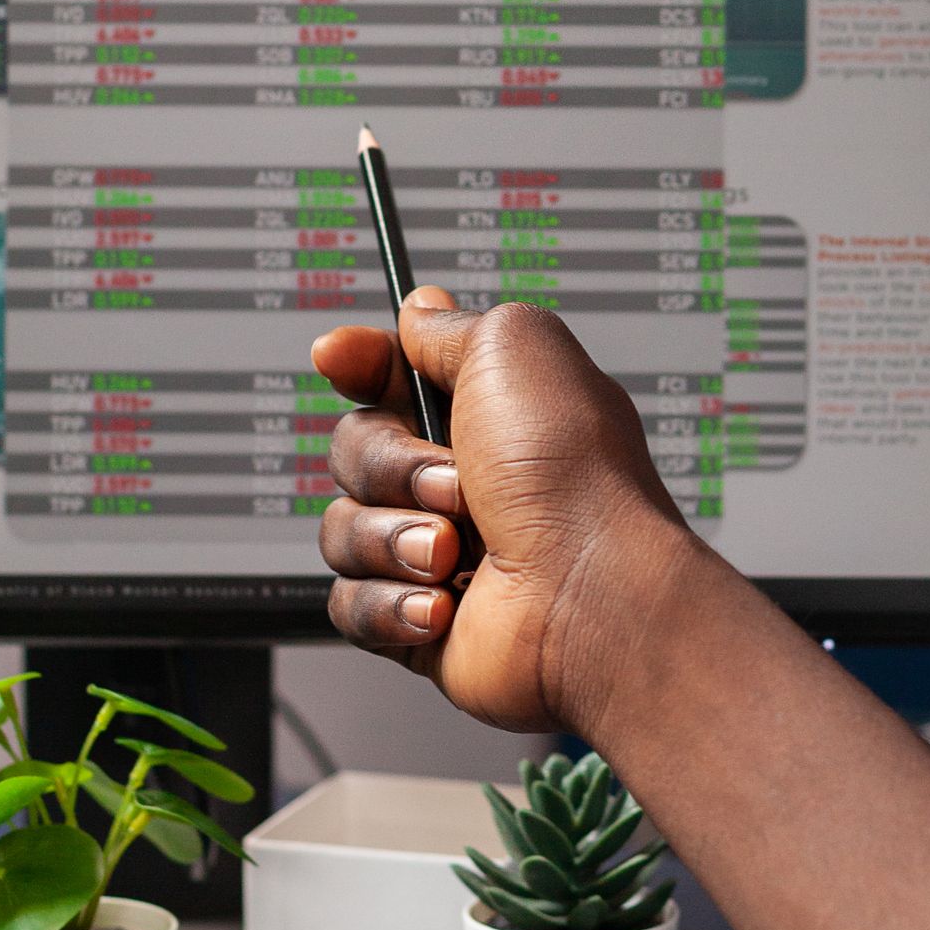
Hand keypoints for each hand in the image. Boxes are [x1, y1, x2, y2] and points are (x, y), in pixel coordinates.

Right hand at [310, 290, 697, 731]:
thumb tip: (417, 308)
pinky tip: (444, 603)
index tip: (338, 357)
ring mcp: (435, 553)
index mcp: (481, 414)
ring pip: (341, 531)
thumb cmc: (570, 477)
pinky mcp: (418, 622)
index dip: (358, 365)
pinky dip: (392, 602)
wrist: (592, 594)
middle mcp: (458, 480)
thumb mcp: (512, 348)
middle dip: (390, 467)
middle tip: (454, 484)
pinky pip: (350, 604)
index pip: (388, 378)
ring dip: (392, 538)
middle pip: (352, 451)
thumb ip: (449, 327)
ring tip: (452, 552)